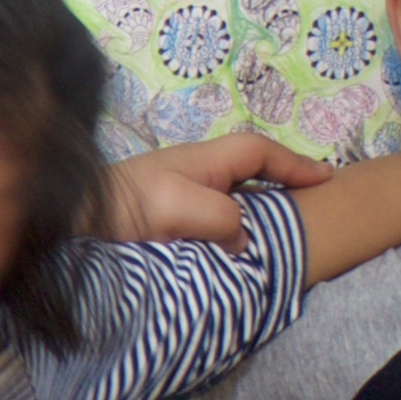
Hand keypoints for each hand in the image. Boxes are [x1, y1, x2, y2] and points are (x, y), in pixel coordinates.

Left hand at [101, 130, 335, 243]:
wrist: (72, 220)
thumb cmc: (126, 207)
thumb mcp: (181, 206)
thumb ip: (223, 217)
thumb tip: (240, 239)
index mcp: (203, 160)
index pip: (260, 153)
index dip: (296, 164)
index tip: (328, 177)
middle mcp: (193, 172)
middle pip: (250, 169)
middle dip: (282, 179)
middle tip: (313, 196)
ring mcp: (177, 192)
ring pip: (232, 193)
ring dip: (258, 205)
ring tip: (283, 225)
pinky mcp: (164, 218)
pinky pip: (212, 215)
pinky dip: (232, 224)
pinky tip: (235, 246)